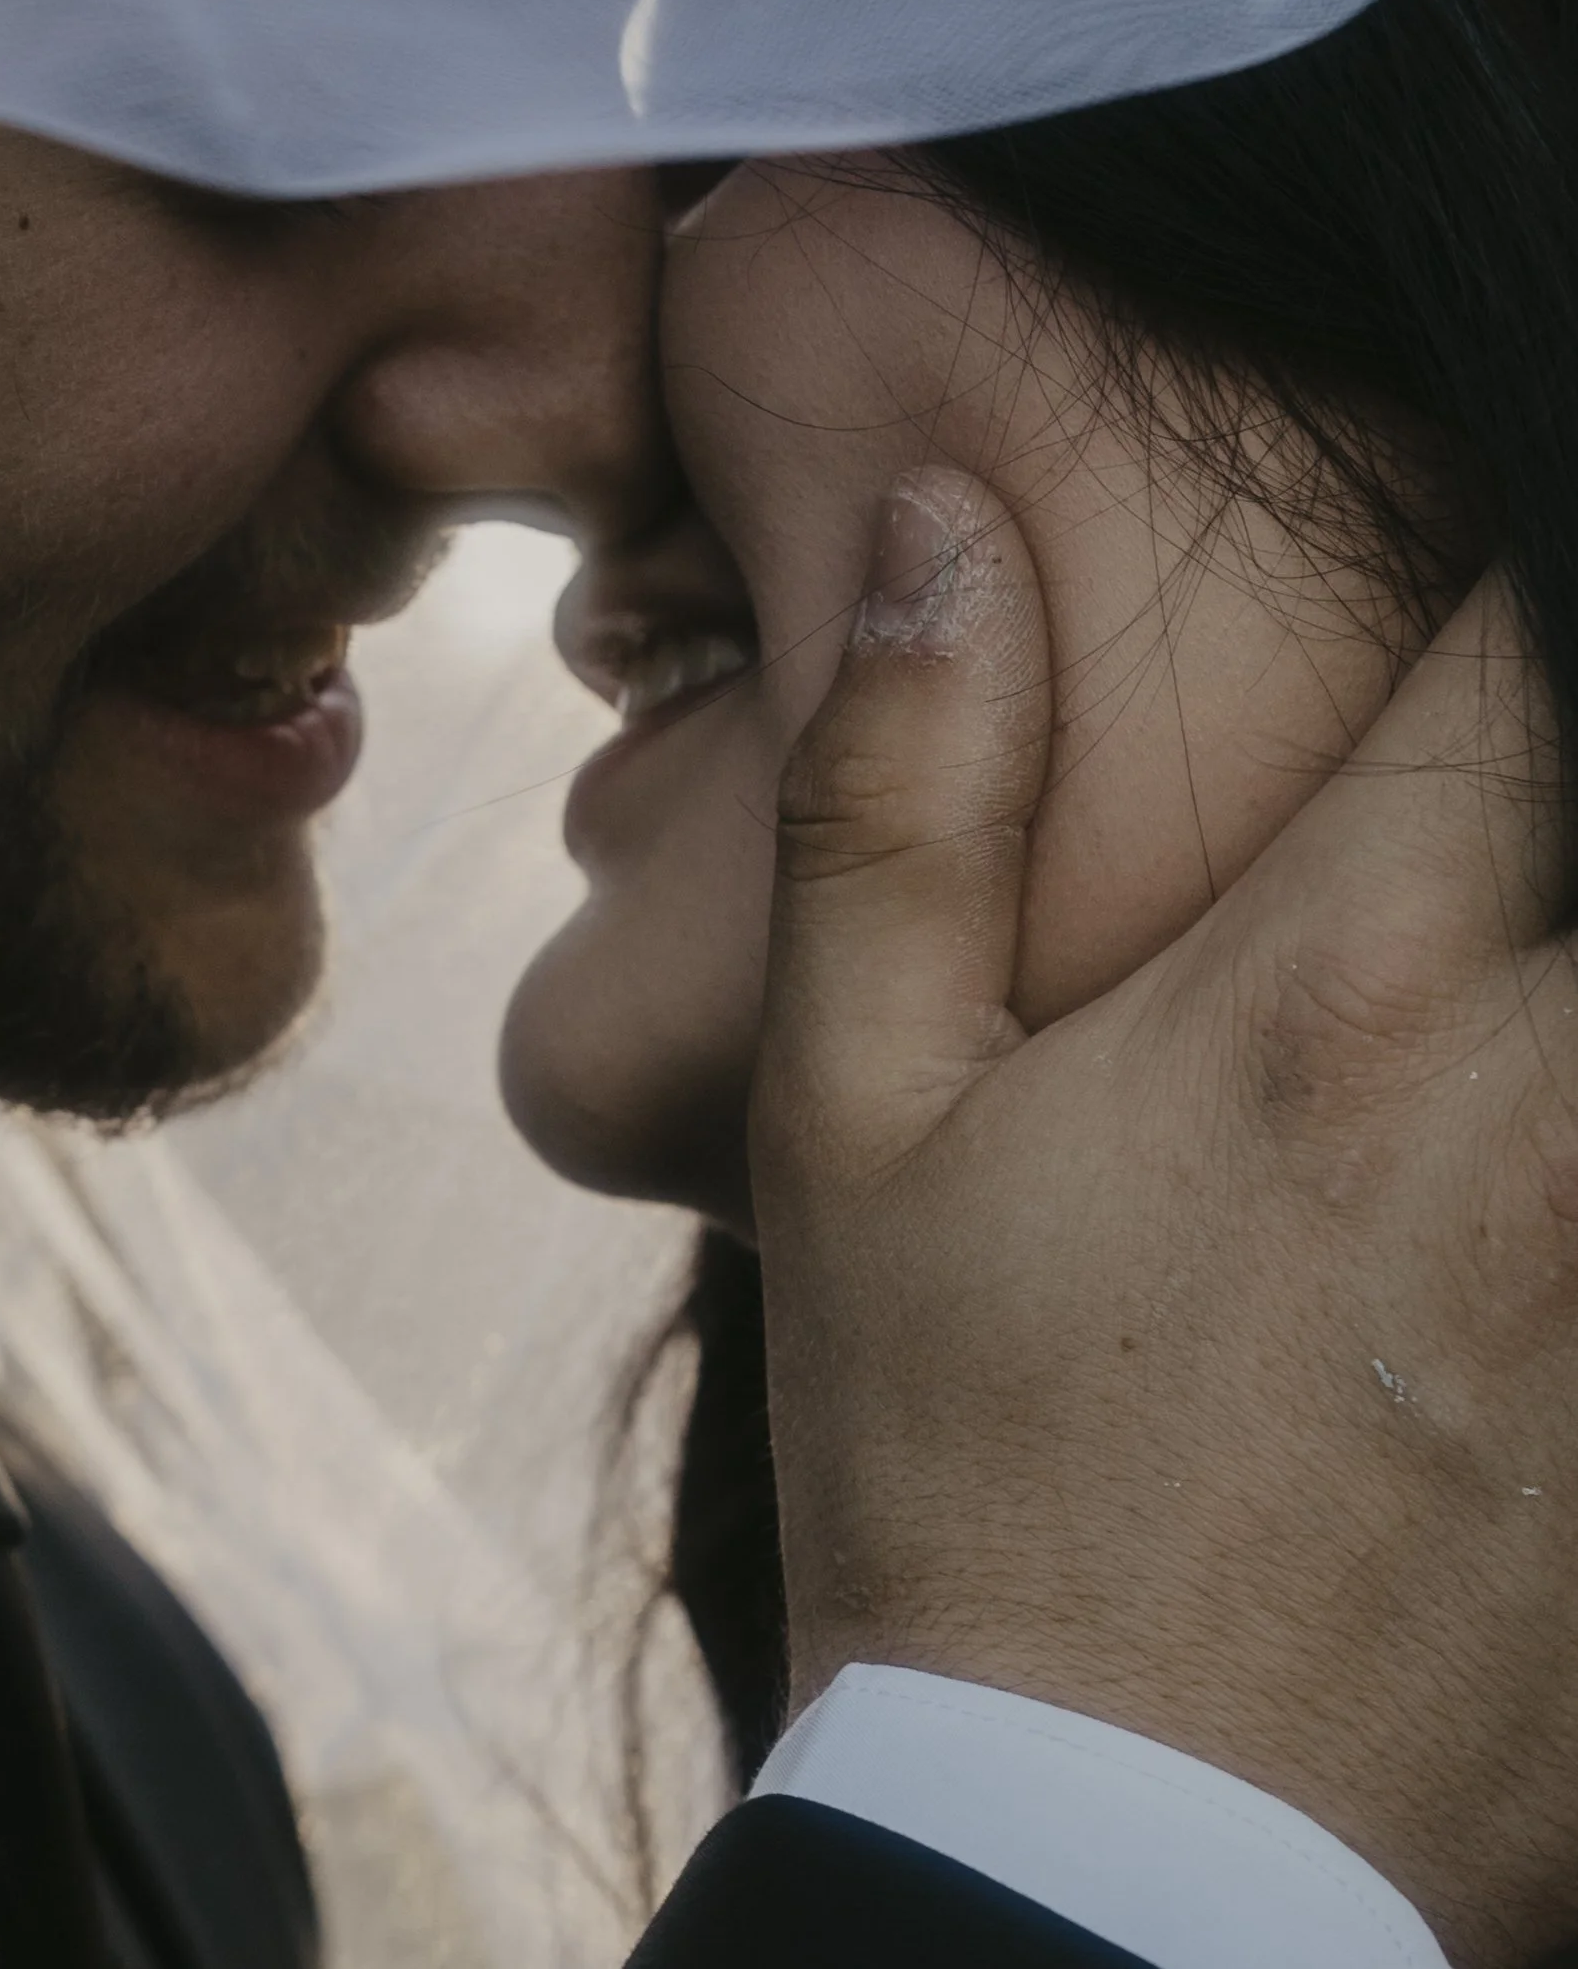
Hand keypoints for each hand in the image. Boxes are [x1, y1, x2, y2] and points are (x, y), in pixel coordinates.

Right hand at [751, 467, 1577, 1968]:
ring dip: (1574, 961)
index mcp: (1336, 990)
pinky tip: (1493, 1217)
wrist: (1112, 1859)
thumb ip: (900, 791)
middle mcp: (1548, 1105)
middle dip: (1547, 783)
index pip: (1512, 645)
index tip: (1433, 633)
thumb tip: (939, 523)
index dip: (1485, 585)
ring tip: (1461, 1044)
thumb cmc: (960, 1463)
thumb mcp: (852, 1119)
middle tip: (1461, 831)